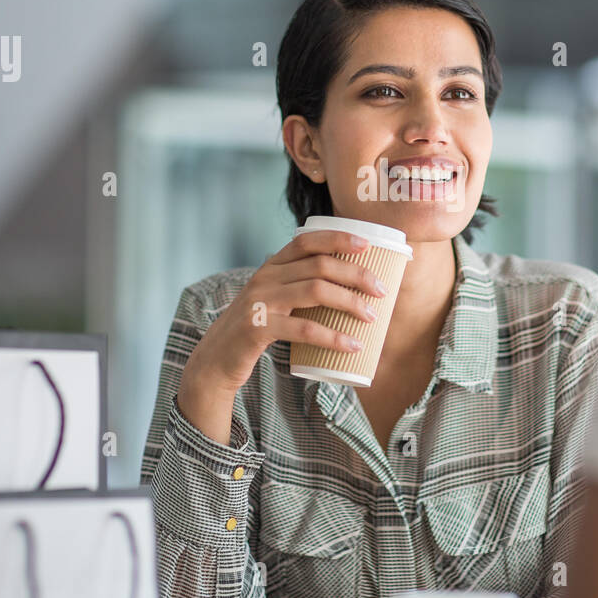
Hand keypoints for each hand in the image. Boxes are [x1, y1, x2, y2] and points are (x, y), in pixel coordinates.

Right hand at [180, 230, 388, 401]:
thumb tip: (353, 288)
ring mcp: (260, 302)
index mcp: (272, 266)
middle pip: (320, 265)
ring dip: (350, 302)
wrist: (215, 360)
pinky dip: (333, 337)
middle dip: (357, 274)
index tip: (368, 246)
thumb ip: (300, 288)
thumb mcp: (274, 300)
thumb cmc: (257, 329)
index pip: (306, 240)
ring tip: (372, 316)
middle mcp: (265, 278)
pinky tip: (352, 346)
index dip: (338, 238)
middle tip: (382, 290)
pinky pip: (304, 329)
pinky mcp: (258, 328)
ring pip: (316, 291)